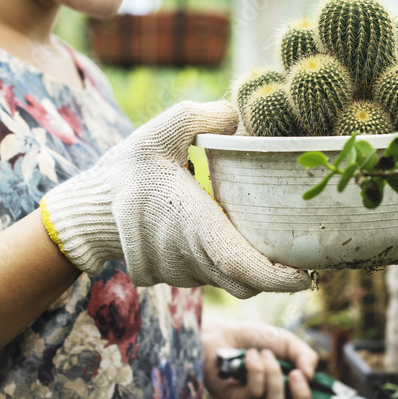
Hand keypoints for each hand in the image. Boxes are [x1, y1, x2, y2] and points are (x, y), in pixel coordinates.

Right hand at [41, 101, 311, 297]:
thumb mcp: (161, 130)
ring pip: (228, 280)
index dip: (281, 278)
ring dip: (245, 264)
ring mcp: (179, 273)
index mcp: (193, 226)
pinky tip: (222, 232)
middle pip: (246, 282)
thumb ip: (203, 118)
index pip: (245, 267)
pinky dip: (221, 262)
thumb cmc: (127, 169)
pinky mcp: (171, 277)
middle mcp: (189, 258)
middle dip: (276, 273)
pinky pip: (207, 276)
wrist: (86, 208)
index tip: (311, 274)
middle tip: (302, 249)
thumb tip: (239, 116)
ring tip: (264, 235)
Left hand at [202, 318, 345, 398]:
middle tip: (297, 375)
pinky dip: (256, 370)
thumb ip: (303, 355)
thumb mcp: (286, 342)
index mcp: (292, 390)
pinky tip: (250, 356)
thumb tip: (310, 375)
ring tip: (264, 353)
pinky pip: (254, 393)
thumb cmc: (253, 339)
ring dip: (273, 372)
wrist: (220, 333)